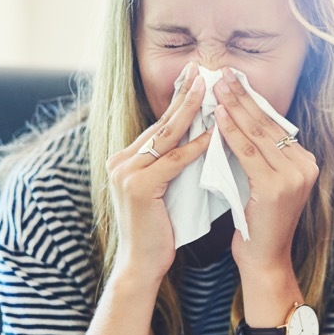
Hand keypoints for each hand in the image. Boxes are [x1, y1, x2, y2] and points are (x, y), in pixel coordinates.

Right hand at [106, 62, 212, 280]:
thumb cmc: (161, 228)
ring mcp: (126, 173)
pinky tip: (212, 135)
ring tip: (209, 91)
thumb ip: (176, 164)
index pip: (158, 124)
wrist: (143, 263)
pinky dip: (194, 147)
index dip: (177, 99)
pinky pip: (173, 161)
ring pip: (165, 137)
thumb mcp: (168, 188)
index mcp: (126, 159)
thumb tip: (205, 136)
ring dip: (189, 112)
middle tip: (202, 71)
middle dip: (183, 95)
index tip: (194, 76)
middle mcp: (121, 161)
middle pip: (160, 123)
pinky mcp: (138, 187)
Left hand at [213, 67, 318, 275]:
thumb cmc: (258, 224)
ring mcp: (294, 177)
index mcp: (305, 163)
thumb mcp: (262, 184)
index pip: (275, 125)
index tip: (235, 81)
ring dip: (236, 108)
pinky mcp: (277, 188)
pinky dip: (232, 134)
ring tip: (218, 88)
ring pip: (259, 135)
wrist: (265, 261)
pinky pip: (249, 154)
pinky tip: (219, 118)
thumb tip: (236, 121)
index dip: (254, 101)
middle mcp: (306, 167)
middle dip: (244, 97)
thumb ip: (258, 157)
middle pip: (269, 124)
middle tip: (225, 73)